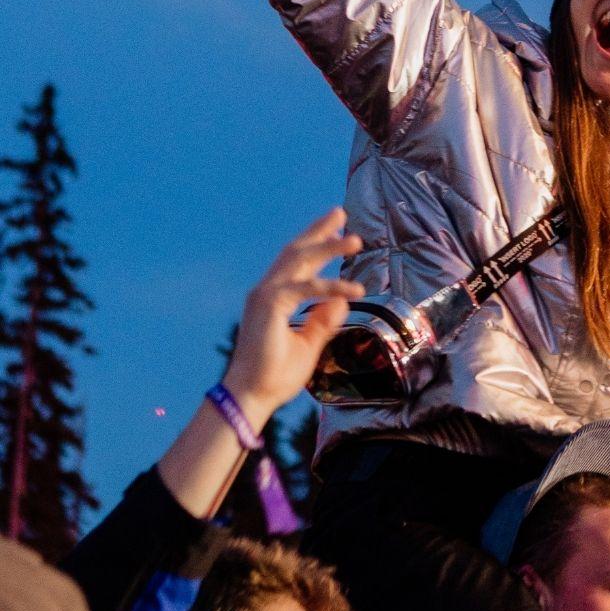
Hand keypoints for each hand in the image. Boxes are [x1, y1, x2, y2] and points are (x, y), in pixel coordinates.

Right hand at [222, 208, 364, 424]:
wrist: (252, 396)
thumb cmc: (276, 375)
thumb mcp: (309, 344)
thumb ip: (323, 321)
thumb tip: (341, 301)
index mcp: (273, 298)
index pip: (296, 263)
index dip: (316, 244)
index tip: (336, 230)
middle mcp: (266, 290)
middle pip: (295, 251)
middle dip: (319, 231)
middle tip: (340, 213)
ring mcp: (265, 295)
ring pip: (300, 261)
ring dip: (328, 247)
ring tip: (355, 240)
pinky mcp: (269, 306)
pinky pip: (306, 288)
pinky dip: (330, 286)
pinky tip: (354, 290)